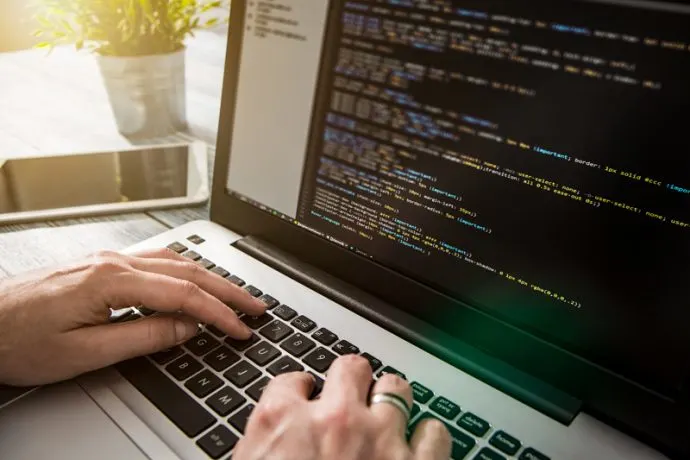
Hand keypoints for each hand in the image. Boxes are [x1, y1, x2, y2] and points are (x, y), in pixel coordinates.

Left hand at [0, 248, 265, 385]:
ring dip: (210, 278)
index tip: (242, 329)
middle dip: (227, 289)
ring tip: (234, 294)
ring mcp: (107, 259)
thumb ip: (143, 336)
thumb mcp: (85, 352)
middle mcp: (113, 261)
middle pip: (187, 271)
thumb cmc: (19, 340)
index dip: (219, 314)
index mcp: (111, 279)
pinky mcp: (100, 266)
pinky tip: (193, 280)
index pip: (184, 295)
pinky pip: (156, 262)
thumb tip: (186, 328)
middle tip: (256, 306)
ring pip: (174, 261)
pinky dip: (185, 273)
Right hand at [234, 355, 451, 459]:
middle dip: (351, 380)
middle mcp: (333, 418)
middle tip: (351, 397)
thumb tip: (277, 446)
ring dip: (392, 401)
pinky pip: (434, 431)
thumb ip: (265, 452)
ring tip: (388, 416)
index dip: (300, 390)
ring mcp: (380, 438)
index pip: (292, 380)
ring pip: (396, 388)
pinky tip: (419, 449)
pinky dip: (428, 438)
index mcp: (281, 422)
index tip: (306, 398)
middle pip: (351, 368)